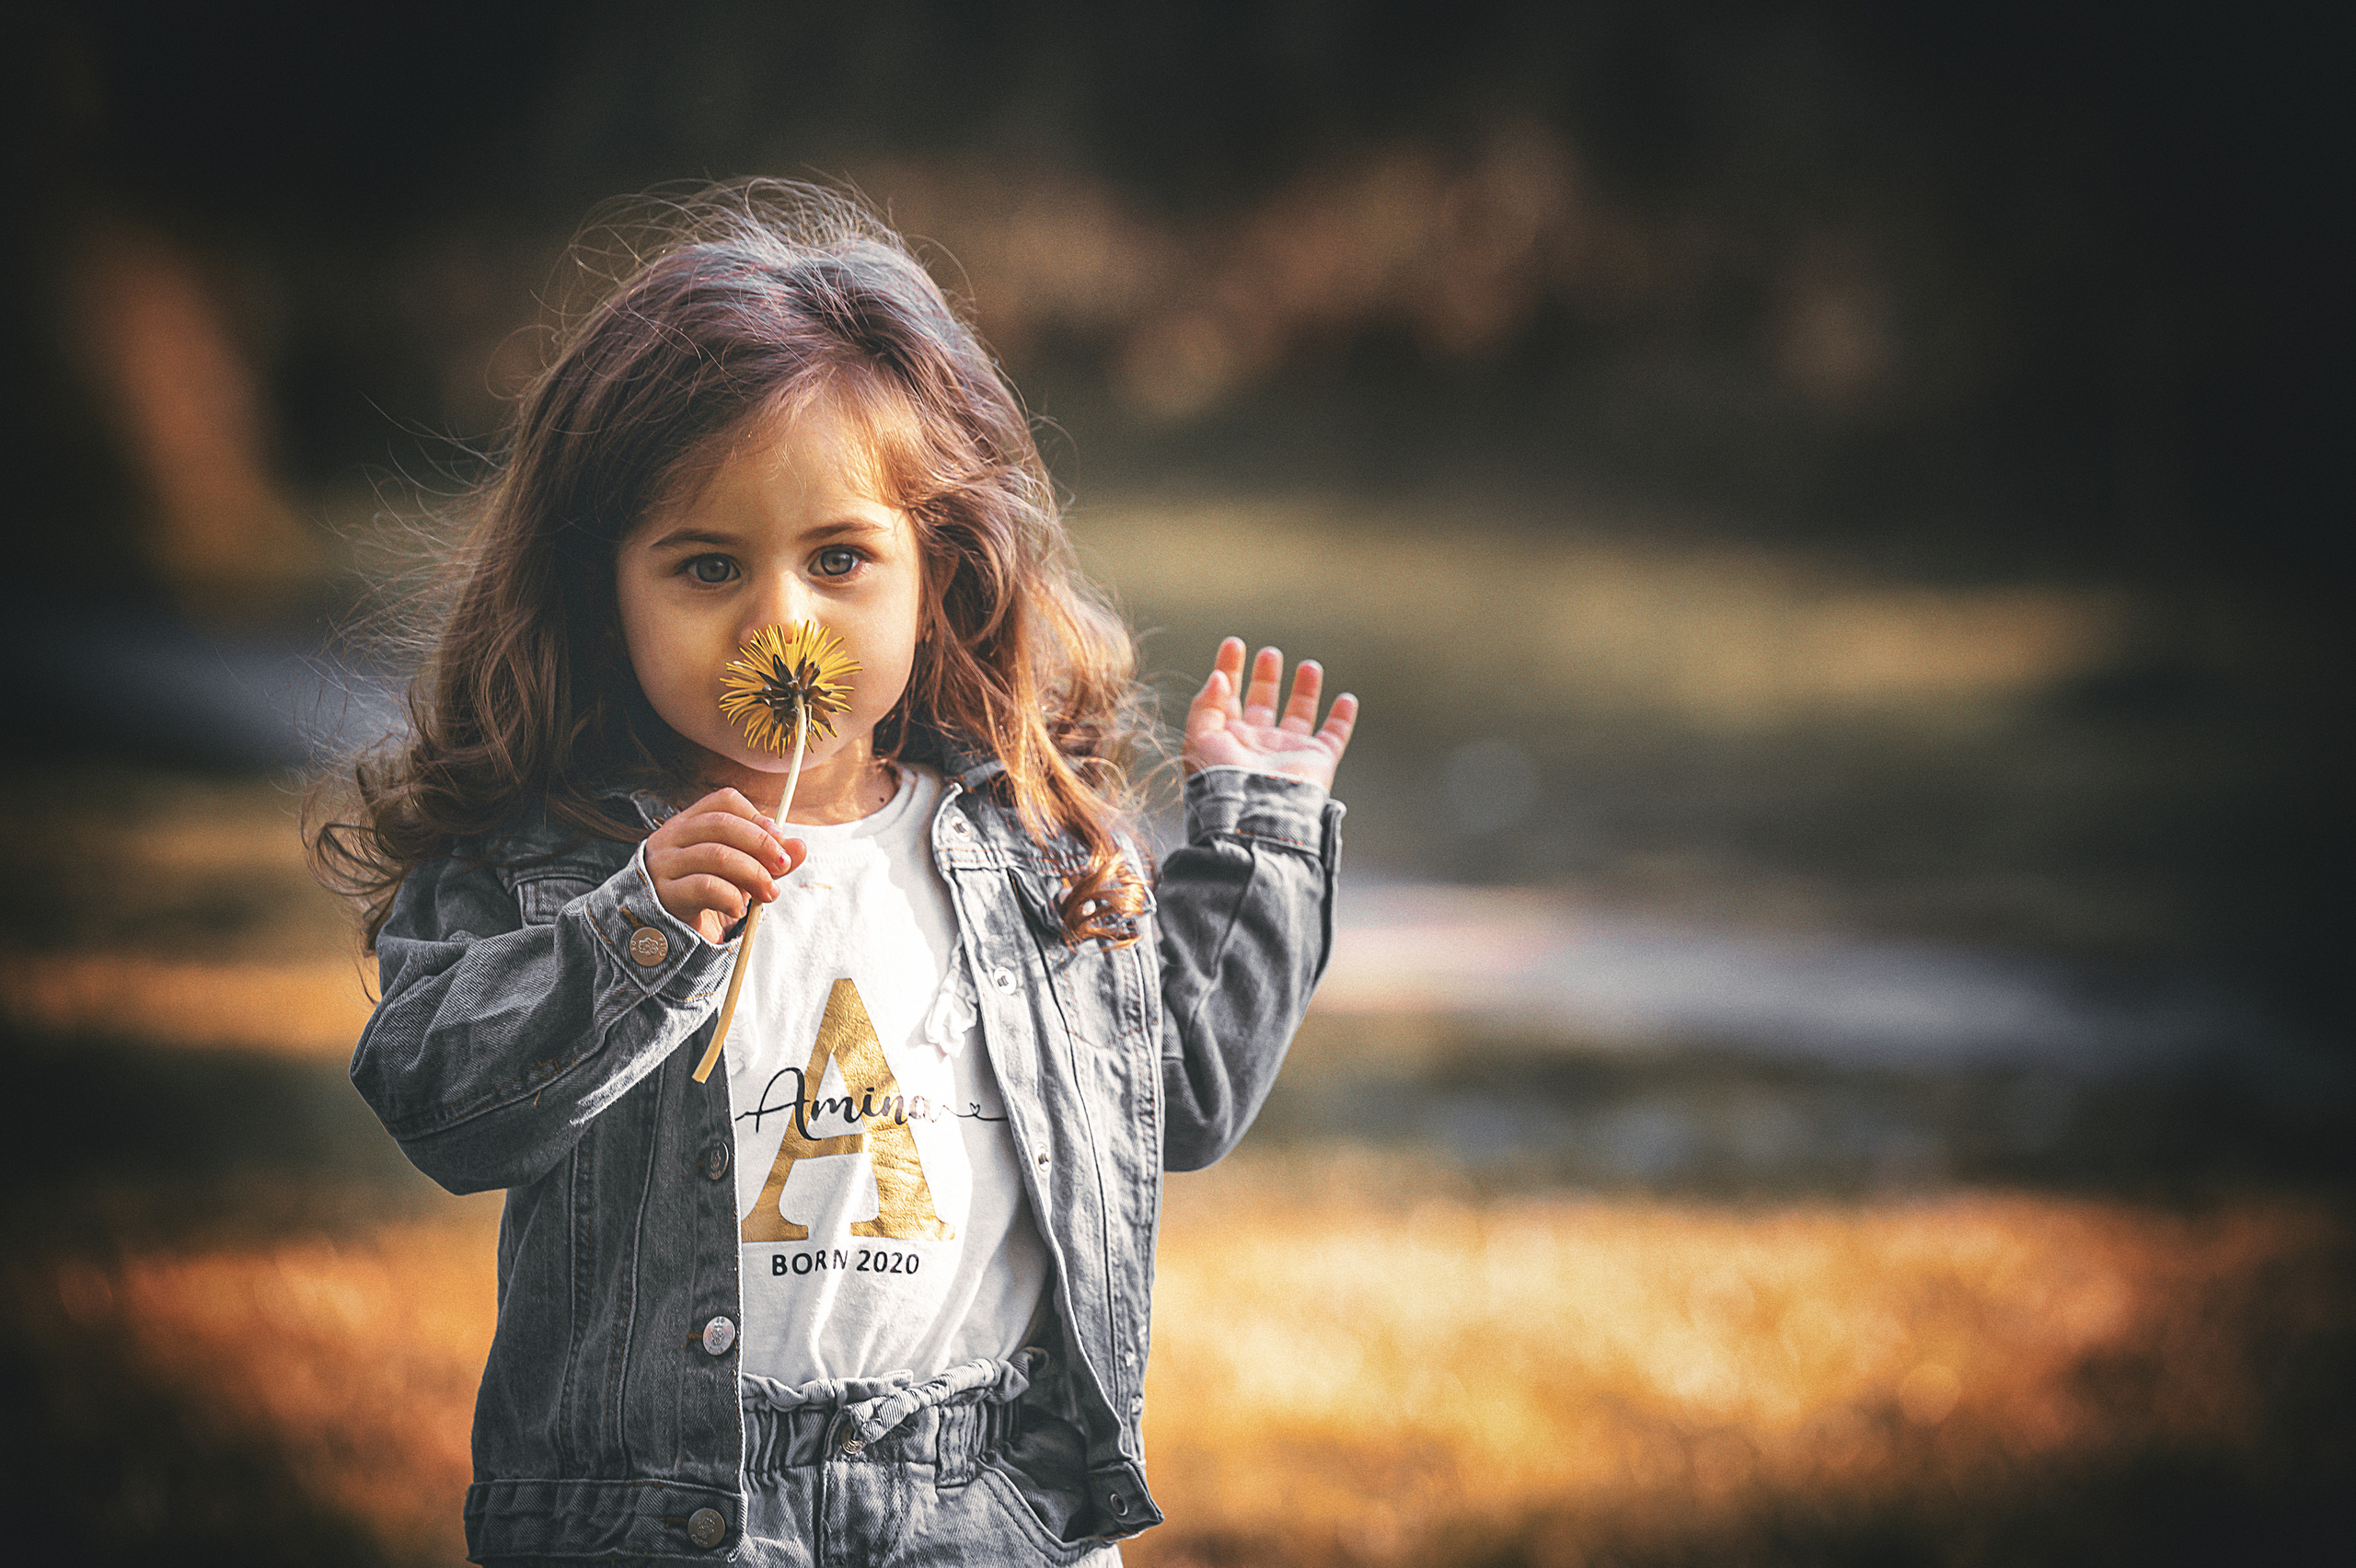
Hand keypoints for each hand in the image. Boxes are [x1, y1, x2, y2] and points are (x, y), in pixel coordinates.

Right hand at [644, 787, 805, 943]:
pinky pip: (705, 886)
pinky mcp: (664, 894)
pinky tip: (739, 910)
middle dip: (761, 845)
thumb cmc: (707, 898)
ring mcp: (663, 864)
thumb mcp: (741, 875)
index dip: (756, 816)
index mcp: (689, 823)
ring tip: (768, 894)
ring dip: (753, 874)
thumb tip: (800, 847)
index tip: (780, 839)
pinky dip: (731, 896)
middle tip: (783, 867)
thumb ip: (767, 861)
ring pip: (716, 854)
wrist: (669, 936)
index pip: (724, 802)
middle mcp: (670, 837)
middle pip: (722, 825)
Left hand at [1183, 638, 1358, 789]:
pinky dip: (1343, 718)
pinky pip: (1334, 736)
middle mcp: (1257, 744)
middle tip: (1270, 654)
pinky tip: (1346, 698)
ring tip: (1309, 666)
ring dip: (1305, 691)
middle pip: (1263, 702)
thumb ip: (1205, 704)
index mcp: (1227, 738)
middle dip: (1266, 677)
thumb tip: (1218, 677)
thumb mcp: (1198, 738)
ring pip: (1299, 715)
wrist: (1253, 813)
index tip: (1234, 644)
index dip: (1229, 669)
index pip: (1227, 697)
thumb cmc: (1220, 780)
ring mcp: (1288, 752)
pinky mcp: (1316, 761)